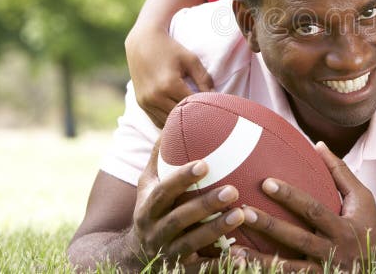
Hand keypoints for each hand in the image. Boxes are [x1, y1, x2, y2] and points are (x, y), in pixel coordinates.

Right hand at [126, 27, 213, 126]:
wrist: (142, 43)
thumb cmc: (170, 49)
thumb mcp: (191, 60)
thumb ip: (204, 79)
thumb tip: (215, 97)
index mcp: (169, 85)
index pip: (193, 105)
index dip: (205, 107)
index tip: (214, 107)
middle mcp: (155, 96)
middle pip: (181, 117)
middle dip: (194, 116)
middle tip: (206, 114)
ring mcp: (146, 102)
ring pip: (169, 123)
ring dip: (181, 121)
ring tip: (193, 115)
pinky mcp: (141, 104)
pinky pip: (158, 121)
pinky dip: (169, 121)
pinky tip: (179, 116)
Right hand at [130, 142, 243, 267]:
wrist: (130, 257)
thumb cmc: (150, 208)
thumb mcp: (148, 184)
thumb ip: (160, 156)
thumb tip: (176, 116)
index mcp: (147, 208)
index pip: (163, 191)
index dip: (181, 179)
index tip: (205, 163)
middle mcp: (155, 232)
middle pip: (179, 219)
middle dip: (205, 205)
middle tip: (233, 190)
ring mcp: (167, 254)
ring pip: (191, 244)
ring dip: (216, 230)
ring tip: (242, 215)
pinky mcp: (180, 271)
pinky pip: (201, 269)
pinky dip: (222, 265)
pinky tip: (245, 256)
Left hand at [232, 142, 375, 271]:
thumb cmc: (371, 227)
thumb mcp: (363, 198)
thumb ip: (339, 172)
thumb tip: (318, 144)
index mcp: (343, 227)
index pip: (313, 210)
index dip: (291, 196)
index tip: (266, 182)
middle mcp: (333, 251)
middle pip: (296, 239)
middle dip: (268, 226)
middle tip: (241, 212)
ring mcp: (325, 272)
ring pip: (289, 268)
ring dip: (259, 260)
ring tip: (231, 250)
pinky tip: (243, 269)